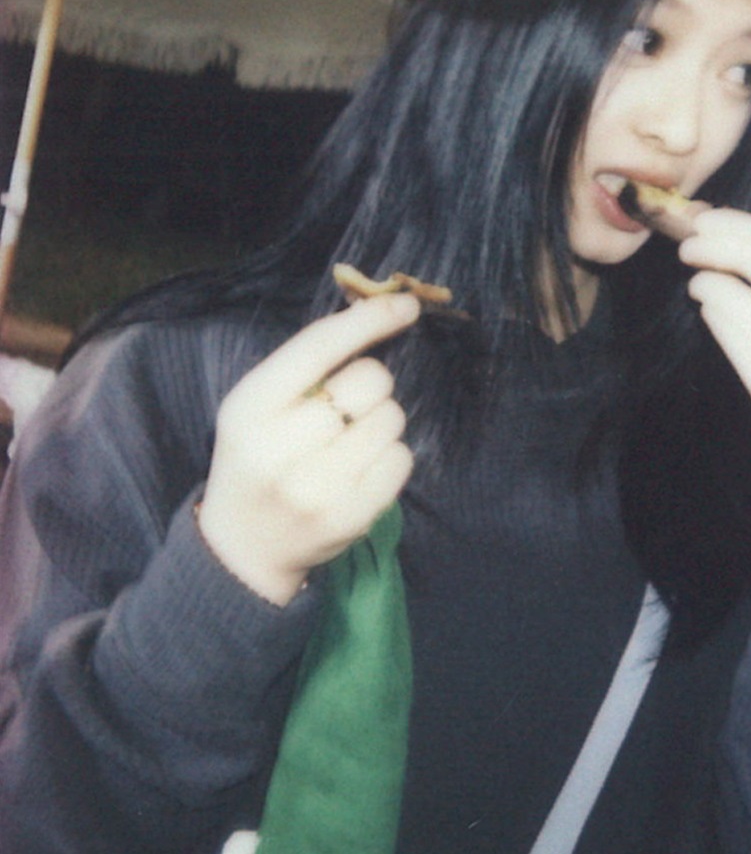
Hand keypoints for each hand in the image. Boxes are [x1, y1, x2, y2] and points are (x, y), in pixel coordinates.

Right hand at [198, 294, 420, 604]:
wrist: (241, 547)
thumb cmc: (258, 458)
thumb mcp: (257, 407)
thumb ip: (306, 366)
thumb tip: (380, 313)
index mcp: (250, 406)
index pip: (319, 346)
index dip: (368, 320)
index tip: (406, 306)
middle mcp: (278, 447)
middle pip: (370, 381)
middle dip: (372, 385)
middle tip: (348, 407)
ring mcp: (315, 488)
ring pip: (391, 419)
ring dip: (381, 422)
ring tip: (350, 443)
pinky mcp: (348, 518)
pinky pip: (401, 460)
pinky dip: (391, 457)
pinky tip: (361, 470)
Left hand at [679, 209, 750, 486]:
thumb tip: (742, 239)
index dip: (741, 223)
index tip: (711, 218)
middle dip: (715, 244)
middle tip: (688, 243)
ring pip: (733, 293)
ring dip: (707, 283)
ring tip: (700, 284)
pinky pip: (727, 330)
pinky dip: (713, 315)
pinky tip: (711, 313)